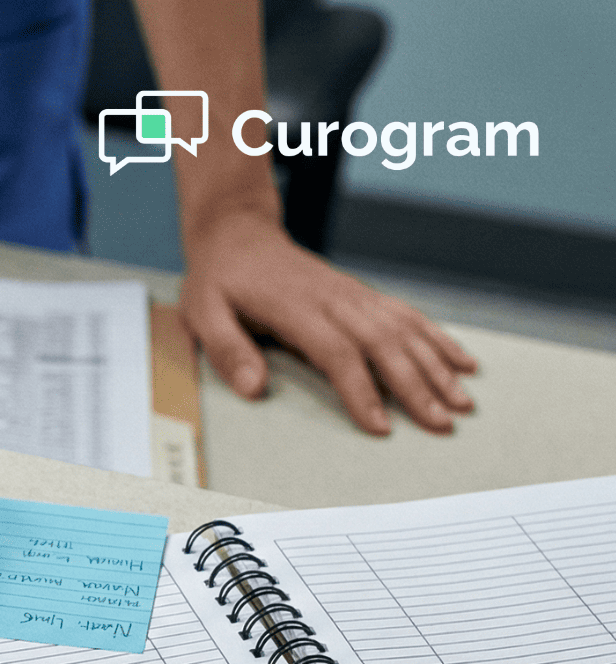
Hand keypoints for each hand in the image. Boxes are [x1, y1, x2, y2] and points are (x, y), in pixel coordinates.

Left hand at [179, 209, 477, 434]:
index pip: (337, 352)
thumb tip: (253, 389)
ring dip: (437, 365)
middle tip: (442, 423)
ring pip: (404, 329)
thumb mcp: (202, 313)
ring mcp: (352, 294)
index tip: (380, 426)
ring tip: (463, 400)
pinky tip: (462, 361)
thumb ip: (228, 349)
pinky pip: (407, 314)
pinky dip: (438, 338)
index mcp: (296, 307)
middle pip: (384, 343)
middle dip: (417, 385)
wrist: (238, 235)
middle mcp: (333, 299)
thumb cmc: (218, 279)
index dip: (361, 390)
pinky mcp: (361, 294)